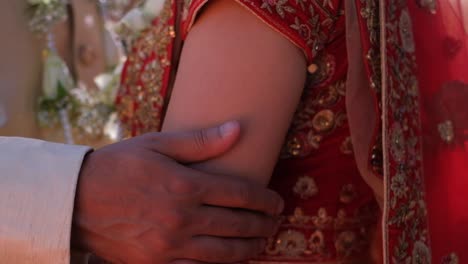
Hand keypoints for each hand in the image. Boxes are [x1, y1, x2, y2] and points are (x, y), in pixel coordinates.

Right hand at [72, 121, 282, 263]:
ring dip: (249, 248)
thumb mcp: (156, 144)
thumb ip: (200, 141)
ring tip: (262, 243)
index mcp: (185, 186)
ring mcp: (169, 246)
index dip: (265, 199)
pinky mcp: (156, 263)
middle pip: (237, 225)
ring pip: (223, 253)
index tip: (277, 202)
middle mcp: (182, 218)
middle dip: (263, 225)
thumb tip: (237, 129)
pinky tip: (231, 261)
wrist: (75, 200)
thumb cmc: (117, 166)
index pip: (240, 194)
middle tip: (276, 223)